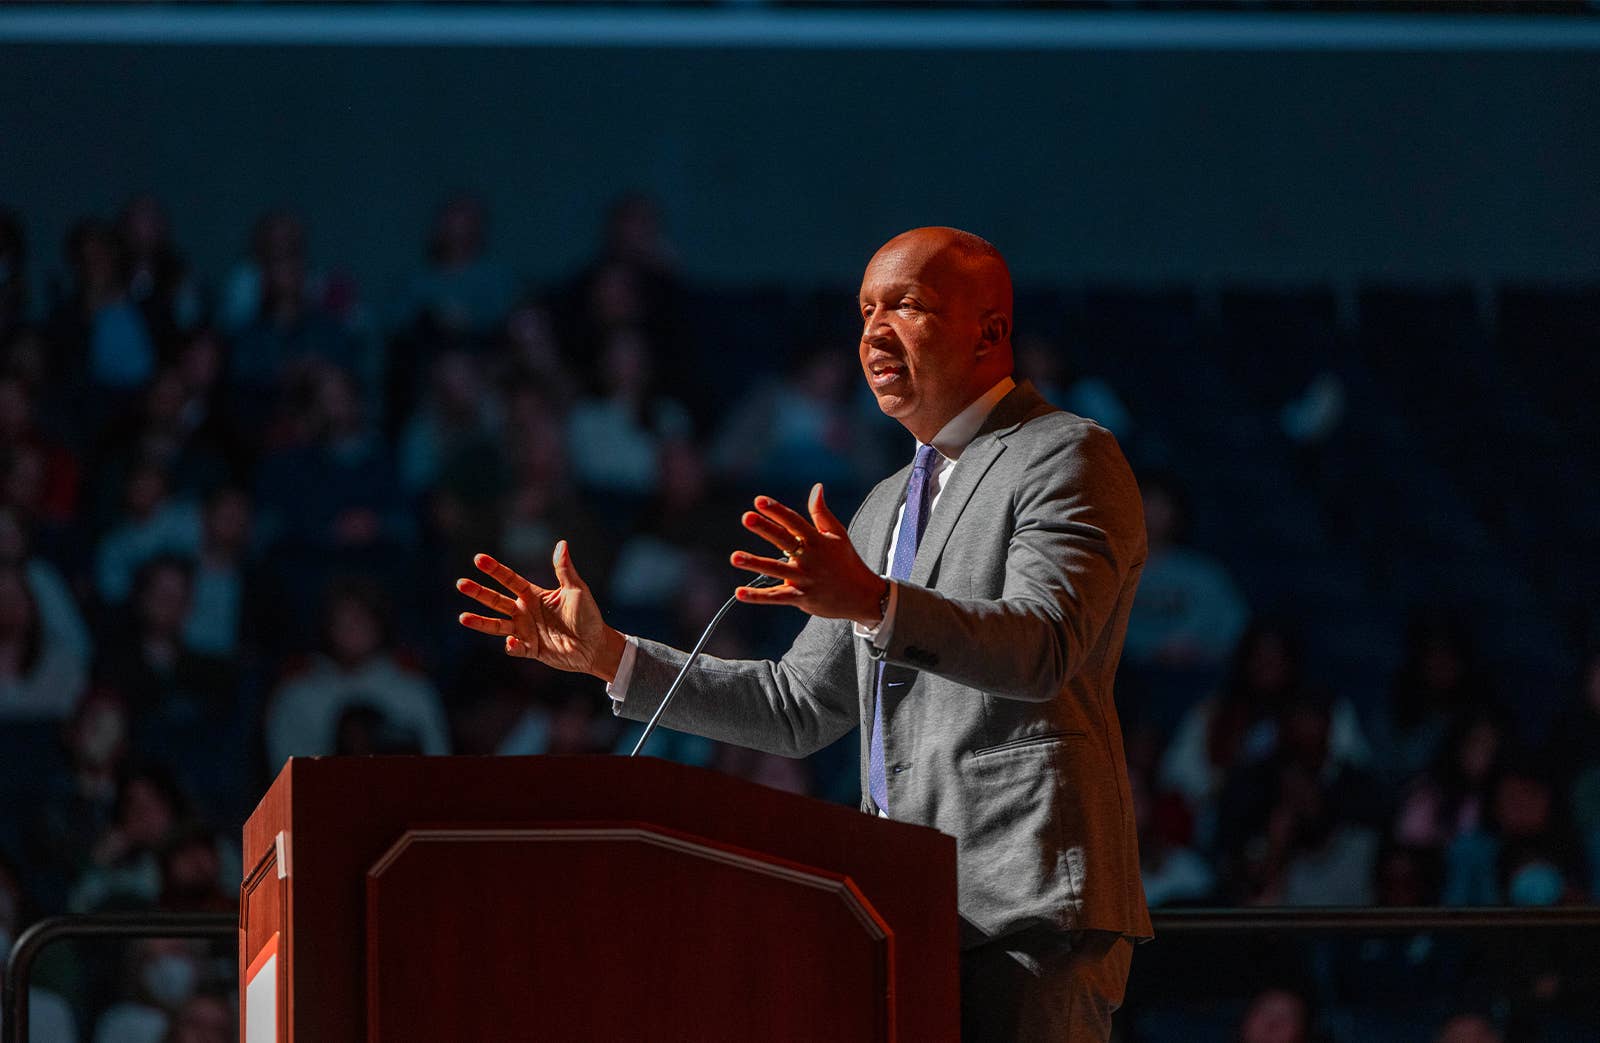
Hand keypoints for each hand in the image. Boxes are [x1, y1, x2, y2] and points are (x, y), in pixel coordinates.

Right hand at [456, 542, 626, 680]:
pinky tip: (511, 640)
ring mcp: (525, 631)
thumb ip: (565, 569)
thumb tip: (561, 543)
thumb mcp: (577, 590)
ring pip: (497, 625)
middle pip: (496, 600)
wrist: (596, 646)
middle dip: (479, 592)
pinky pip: (515, 647)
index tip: (478, 559)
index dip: (494, 570)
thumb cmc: (588, 616)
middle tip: (461, 583)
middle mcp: (525, 612)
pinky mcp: (530, 649)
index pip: (509, 579)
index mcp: (534, 595)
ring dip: (480, 621)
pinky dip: (511, 645)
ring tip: (463, 617)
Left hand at [731, 483, 886, 624]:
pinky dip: (758, 596)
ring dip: (755, 563)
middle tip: (746, 517)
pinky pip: (776, 597)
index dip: (777, 511)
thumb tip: (817, 487)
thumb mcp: (837, 534)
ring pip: (776, 570)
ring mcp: (805, 579)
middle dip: (766, 529)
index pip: (794, 522)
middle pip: (784, 541)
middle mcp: (810, 558)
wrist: (862, 596)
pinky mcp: (801, 598)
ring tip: (734, 557)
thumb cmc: (846, 560)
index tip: (759, 501)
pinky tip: (739, 592)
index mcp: (817, 540)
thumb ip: (821, 512)